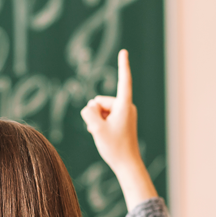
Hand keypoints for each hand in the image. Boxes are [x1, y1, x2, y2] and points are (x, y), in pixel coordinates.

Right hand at [80, 50, 156, 209]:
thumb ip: (89, 112)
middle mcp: (127, 107)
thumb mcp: (96, 129)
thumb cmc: (114, 147)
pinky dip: (100, 123)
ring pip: (100, 109)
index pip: (123, 81)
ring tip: (103, 135)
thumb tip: (90, 107)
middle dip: (95, 113)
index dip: (122, 65)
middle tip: (102, 131)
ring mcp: (124, 113)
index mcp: (124, 106)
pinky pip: (104, 115)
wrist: (127, 164)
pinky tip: (104, 135)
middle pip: (100, 101)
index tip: (124, 51)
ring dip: (96, 120)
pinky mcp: (122, 120)